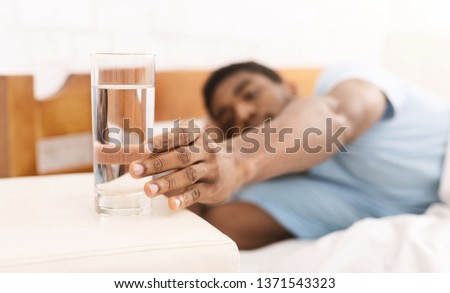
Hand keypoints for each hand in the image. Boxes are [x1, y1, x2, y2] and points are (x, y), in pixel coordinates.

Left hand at [129, 122, 244, 210]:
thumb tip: (101, 150)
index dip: (164, 140)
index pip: (180, 135)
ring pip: (188, 175)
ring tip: (147, 190)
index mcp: (195, 136)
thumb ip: (143, 150)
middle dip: (157, 163)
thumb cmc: (194, 155)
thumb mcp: (177, 146)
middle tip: (134, 170)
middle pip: (181, 155)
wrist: (234, 167)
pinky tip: (171, 205)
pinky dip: (184, 198)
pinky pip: (198, 193)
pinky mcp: (213, 189)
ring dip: (167, 182)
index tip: (145, 146)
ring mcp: (210, 169)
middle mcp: (204, 150)